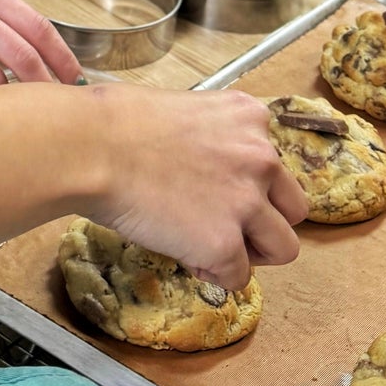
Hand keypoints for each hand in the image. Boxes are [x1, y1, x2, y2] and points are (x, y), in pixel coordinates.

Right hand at [90, 86, 305, 290]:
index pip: (274, 163)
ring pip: (284, 248)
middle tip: (224, 225)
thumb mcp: (180, 108)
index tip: (217, 189)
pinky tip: (181, 253)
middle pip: (294, 208)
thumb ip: (210, 136)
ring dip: (250, 252)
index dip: (248, 183)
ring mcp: (247, 202)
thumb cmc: (114, 122)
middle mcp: (260, 156)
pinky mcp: (224, 244)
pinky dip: (212, 272)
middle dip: (263, 221)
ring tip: (209, 246)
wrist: (90, 146)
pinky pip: (237, 276)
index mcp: (249, 117)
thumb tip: (202, 167)